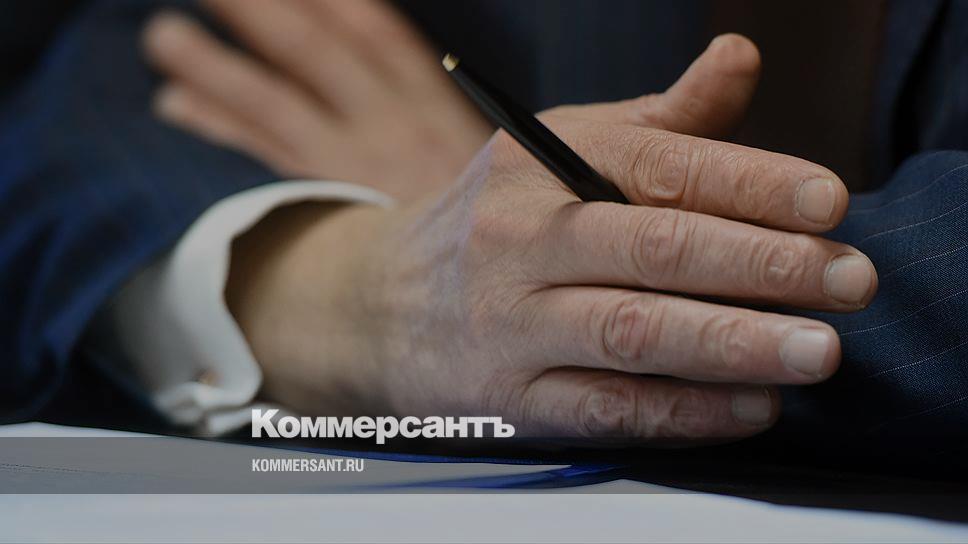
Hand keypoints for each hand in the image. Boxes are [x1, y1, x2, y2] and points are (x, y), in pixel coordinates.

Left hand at [142, 0, 490, 201]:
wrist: (481, 277)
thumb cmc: (478, 214)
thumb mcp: (474, 149)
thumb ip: (424, 100)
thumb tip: (366, 46)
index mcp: (429, 105)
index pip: (376, 33)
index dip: (328, 0)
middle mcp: (388, 126)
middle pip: (314, 54)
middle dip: (260, 13)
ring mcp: (352, 166)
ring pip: (274, 104)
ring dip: (215, 68)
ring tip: (164, 37)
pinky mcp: (326, 204)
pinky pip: (263, 161)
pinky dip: (217, 128)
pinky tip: (175, 103)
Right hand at [225, 35, 877, 442]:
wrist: (380, 303)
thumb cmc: (495, 218)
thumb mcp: (561, 151)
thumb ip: (660, 120)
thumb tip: (741, 58)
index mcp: (549, 164)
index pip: (663, 165)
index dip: (753, 181)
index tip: (830, 203)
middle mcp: (527, 238)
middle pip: (657, 248)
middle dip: (763, 265)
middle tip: (849, 281)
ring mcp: (514, 321)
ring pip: (635, 332)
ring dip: (733, 344)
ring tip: (817, 352)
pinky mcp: (513, 396)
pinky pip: (608, 407)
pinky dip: (685, 412)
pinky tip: (751, 408)